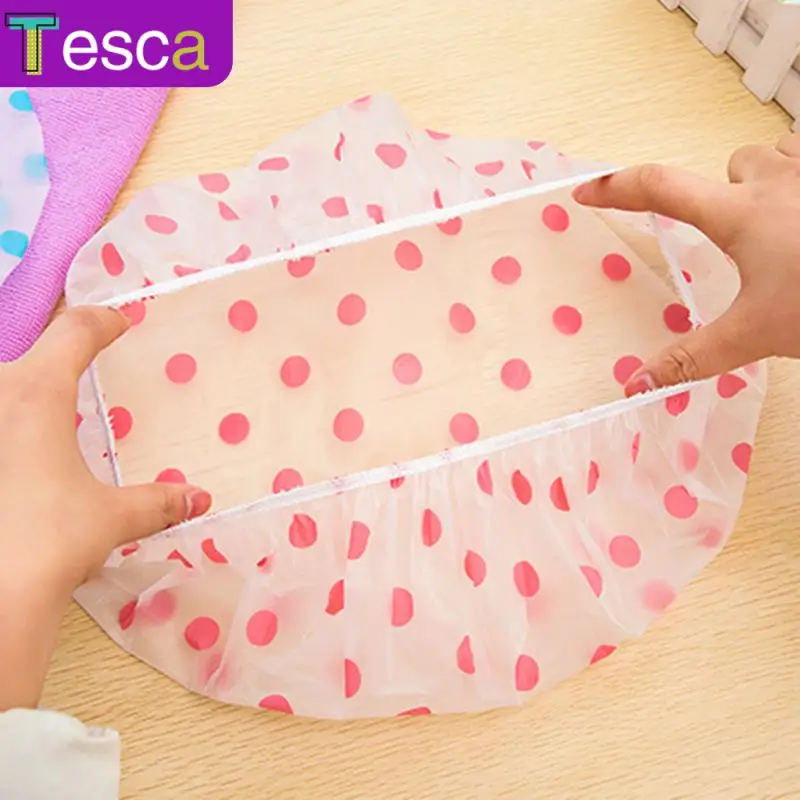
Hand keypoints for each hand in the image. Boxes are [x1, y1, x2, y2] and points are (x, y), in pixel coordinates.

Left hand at [0, 307, 210, 709]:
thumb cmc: (48, 540)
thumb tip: (200, 499)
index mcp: (38, 394)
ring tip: (51, 420)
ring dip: (26, 393)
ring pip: (5, 389)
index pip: (74, 332)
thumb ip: (158, 502)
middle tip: (84, 369)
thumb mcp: (111, 517)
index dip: (101, 321)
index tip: (118, 323)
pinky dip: (13, 429)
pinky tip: (23, 462)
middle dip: (58, 357)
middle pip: (29, 354)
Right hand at [573, 133, 799, 394]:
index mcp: (740, 216)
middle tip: (739, 235)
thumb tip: (635, 384)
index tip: (587, 191)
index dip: (616, 187)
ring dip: (770, 180)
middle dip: (726, 192)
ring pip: (775, 155)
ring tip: (782, 221)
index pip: (659, 189)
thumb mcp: (757, 333)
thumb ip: (693, 358)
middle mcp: (776, 180)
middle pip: (730, 165)